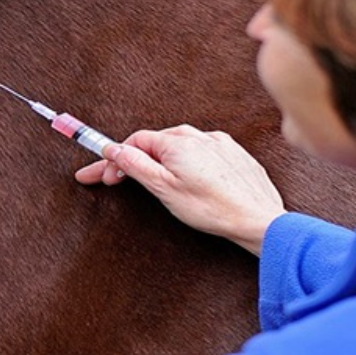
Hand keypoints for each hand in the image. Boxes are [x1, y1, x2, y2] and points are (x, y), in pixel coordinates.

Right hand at [75, 125, 285, 254]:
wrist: (257, 219)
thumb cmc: (212, 208)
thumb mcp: (164, 189)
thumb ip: (136, 165)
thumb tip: (114, 149)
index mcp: (178, 142)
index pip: (134, 142)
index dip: (113, 159)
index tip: (98, 175)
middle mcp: (199, 136)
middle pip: (155, 142)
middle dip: (133, 159)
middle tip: (115, 180)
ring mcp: (219, 143)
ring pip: (179, 146)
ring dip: (160, 160)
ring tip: (152, 182)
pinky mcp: (235, 155)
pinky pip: (202, 152)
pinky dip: (187, 162)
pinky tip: (187, 180)